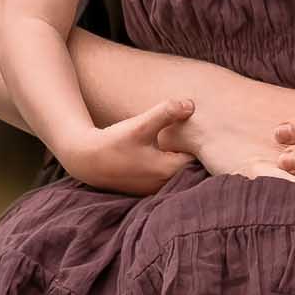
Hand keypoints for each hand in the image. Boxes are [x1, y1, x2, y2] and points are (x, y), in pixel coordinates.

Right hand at [56, 97, 195, 195]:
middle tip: (204, 136)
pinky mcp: (147, 189)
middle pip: (192, 169)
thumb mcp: (140, 125)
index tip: (208, 133)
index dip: (205, 146)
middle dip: (197, 154)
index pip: (200, 160)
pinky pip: (168, 178)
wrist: (86, 159)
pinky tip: (169, 153)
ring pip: (180, 174)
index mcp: (168, 170)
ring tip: (189, 144)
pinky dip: (172, 168)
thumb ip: (166, 113)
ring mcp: (155, 189)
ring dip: (184, 161)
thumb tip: (191, 105)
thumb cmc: (114, 142)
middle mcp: (165, 184)